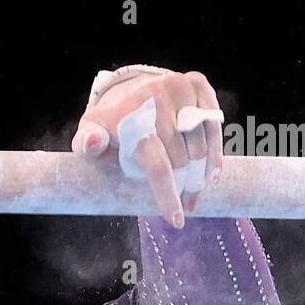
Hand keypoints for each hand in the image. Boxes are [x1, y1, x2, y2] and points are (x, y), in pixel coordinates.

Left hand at [70, 69, 224, 227]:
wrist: (126, 91)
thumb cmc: (109, 125)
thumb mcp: (90, 136)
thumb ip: (88, 145)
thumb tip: (93, 143)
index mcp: (130, 116)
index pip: (157, 164)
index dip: (168, 194)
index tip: (177, 220)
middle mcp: (156, 96)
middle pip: (182, 158)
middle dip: (185, 188)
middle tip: (186, 206)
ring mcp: (179, 87)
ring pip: (201, 143)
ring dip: (201, 175)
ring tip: (196, 195)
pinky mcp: (197, 83)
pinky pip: (214, 124)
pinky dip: (216, 151)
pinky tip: (213, 174)